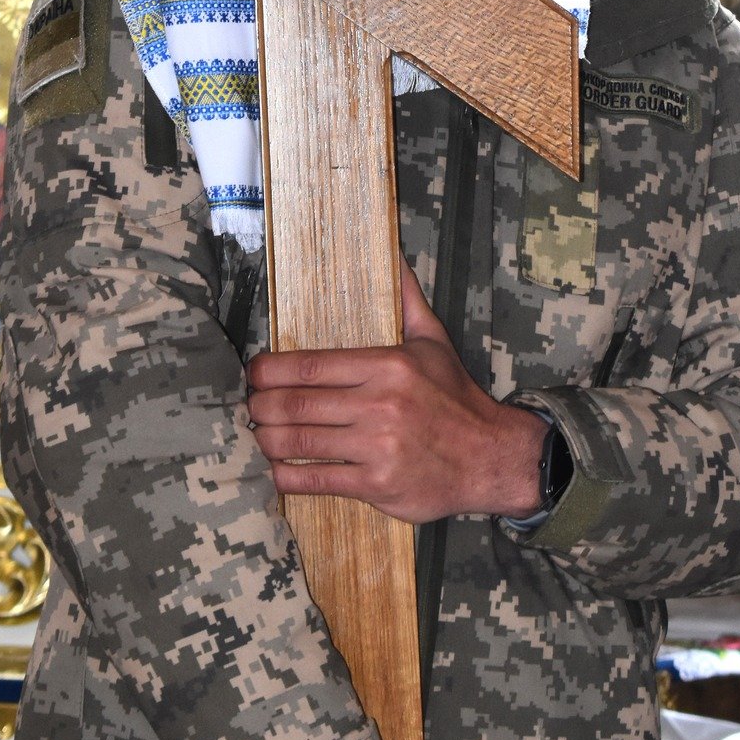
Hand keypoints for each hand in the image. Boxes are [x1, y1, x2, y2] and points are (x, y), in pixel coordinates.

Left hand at [247, 260, 547, 522]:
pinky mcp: (377, 486)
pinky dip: (287, 476)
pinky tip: (276, 469)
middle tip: (249, 405)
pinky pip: (317, 480)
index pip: (311, 365)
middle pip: (297, 404)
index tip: (254, 373)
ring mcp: (377, 448)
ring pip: (300, 442)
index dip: (271, 370)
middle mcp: (380, 405)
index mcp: (388, 365)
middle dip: (261, 405)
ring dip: (267, 438)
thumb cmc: (455, 398)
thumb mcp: (433, 340)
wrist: (490, 458)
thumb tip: (392, 253)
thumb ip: (406, 297)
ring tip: (258, 432)